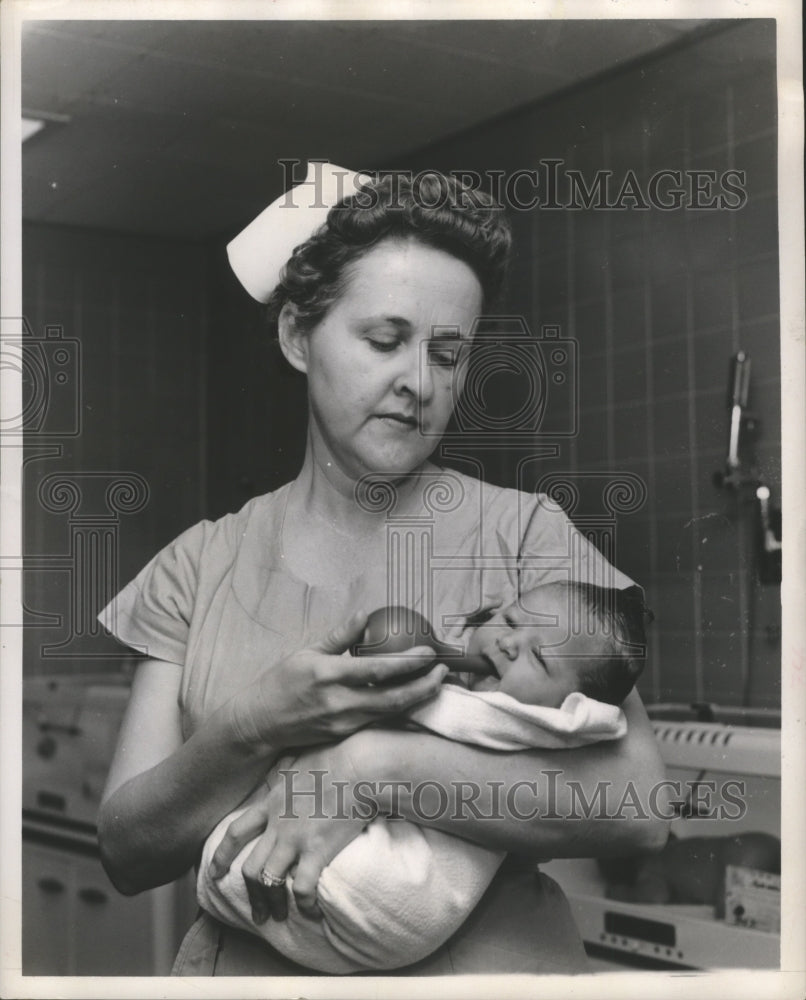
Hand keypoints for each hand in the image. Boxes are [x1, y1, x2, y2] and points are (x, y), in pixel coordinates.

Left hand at [209, 746, 371, 922]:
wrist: (358, 765)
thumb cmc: (335, 756)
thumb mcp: (300, 759)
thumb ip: (287, 768)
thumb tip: (287, 766)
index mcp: (272, 802)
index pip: (236, 832)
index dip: (222, 856)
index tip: (214, 873)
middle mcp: (278, 824)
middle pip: (250, 867)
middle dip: (251, 894)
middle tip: (257, 913)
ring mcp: (295, 839)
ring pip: (269, 881)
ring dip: (272, 904)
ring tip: (279, 917)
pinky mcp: (318, 850)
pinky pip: (301, 888)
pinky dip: (304, 904)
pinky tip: (311, 911)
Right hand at [229, 610, 446, 749]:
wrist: (260, 723)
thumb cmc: (281, 682)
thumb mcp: (306, 652)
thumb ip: (338, 636)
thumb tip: (363, 615)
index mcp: (329, 675)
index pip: (378, 670)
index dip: (408, 663)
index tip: (429, 652)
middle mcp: (340, 702)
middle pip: (394, 699)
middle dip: (424, 685)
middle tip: (443, 669)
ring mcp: (344, 722)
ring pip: (391, 712)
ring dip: (417, 697)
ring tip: (435, 680)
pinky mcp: (345, 734)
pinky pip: (378, 719)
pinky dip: (399, 706)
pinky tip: (412, 694)